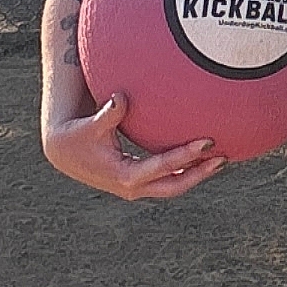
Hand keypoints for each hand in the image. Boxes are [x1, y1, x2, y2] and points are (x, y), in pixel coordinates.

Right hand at [42, 89, 223, 199]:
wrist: (63, 152)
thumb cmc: (78, 135)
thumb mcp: (91, 125)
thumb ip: (109, 114)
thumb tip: (122, 98)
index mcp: (124, 176)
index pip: (163, 167)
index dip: (186, 155)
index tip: (207, 142)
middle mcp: (132, 187)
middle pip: (174, 186)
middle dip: (199, 174)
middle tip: (223, 158)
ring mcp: (135, 188)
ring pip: (172, 186)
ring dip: (194, 174)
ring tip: (218, 159)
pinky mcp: (136, 183)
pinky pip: (165, 180)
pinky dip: (182, 171)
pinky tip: (198, 157)